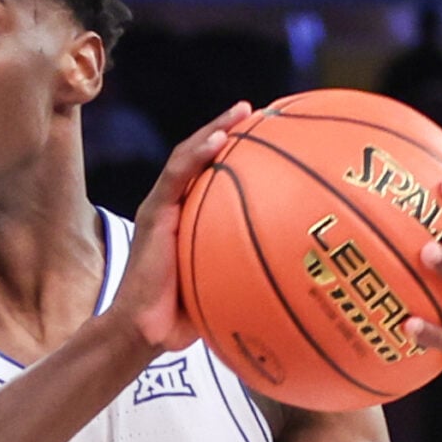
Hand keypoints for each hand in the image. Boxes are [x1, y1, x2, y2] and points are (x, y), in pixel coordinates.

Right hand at [106, 102, 254, 354]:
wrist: (143, 330)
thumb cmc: (184, 317)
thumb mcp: (224, 287)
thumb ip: (249, 271)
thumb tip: (299, 277)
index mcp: (189, 218)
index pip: (213, 175)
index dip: (240, 152)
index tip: (273, 135)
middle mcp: (174, 206)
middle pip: (203, 156)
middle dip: (231, 129)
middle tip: (264, 113)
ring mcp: (161, 207)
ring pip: (188, 156)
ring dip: (216, 129)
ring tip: (243, 112)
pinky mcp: (153, 213)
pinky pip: (176, 176)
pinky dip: (198, 154)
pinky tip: (219, 138)